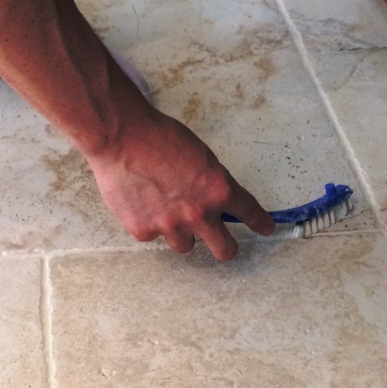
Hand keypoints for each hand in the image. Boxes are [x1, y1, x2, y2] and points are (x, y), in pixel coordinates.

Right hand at [85, 111, 274, 260]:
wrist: (121, 138)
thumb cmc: (159, 137)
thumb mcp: (200, 156)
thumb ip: (211, 183)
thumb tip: (214, 200)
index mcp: (218, 190)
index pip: (249, 212)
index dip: (260, 223)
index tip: (265, 228)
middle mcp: (199, 214)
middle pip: (224, 250)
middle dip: (226, 247)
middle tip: (222, 243)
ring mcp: (171, 226)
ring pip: (185, 245)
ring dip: (181, 232)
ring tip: (166, 209)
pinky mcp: (144, 231)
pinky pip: (153, 236)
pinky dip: (149, 223)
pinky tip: (140, 202)